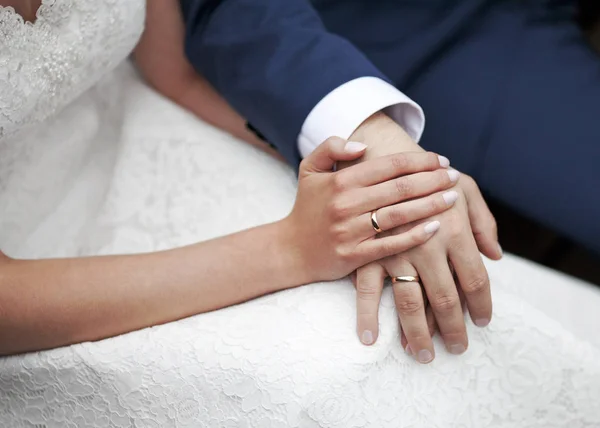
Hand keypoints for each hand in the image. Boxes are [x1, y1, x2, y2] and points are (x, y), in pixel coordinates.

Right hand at [283, 137, 460, 283]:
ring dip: (430, 205)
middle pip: (399, 188)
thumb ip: (331, 147)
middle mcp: (347, 204)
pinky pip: (391, 245)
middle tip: (454, 177)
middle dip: (432, 180)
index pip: (389, 165)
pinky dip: (414, 236)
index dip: (419, 161)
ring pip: (399, 214)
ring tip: (452, 198)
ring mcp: (351, 231)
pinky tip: (435, 228)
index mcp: (340, 180)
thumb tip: (363, 145)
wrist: (291, 249)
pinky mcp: (355, 255)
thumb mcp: (310, 169)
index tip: (441, 160)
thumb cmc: (307, 207)